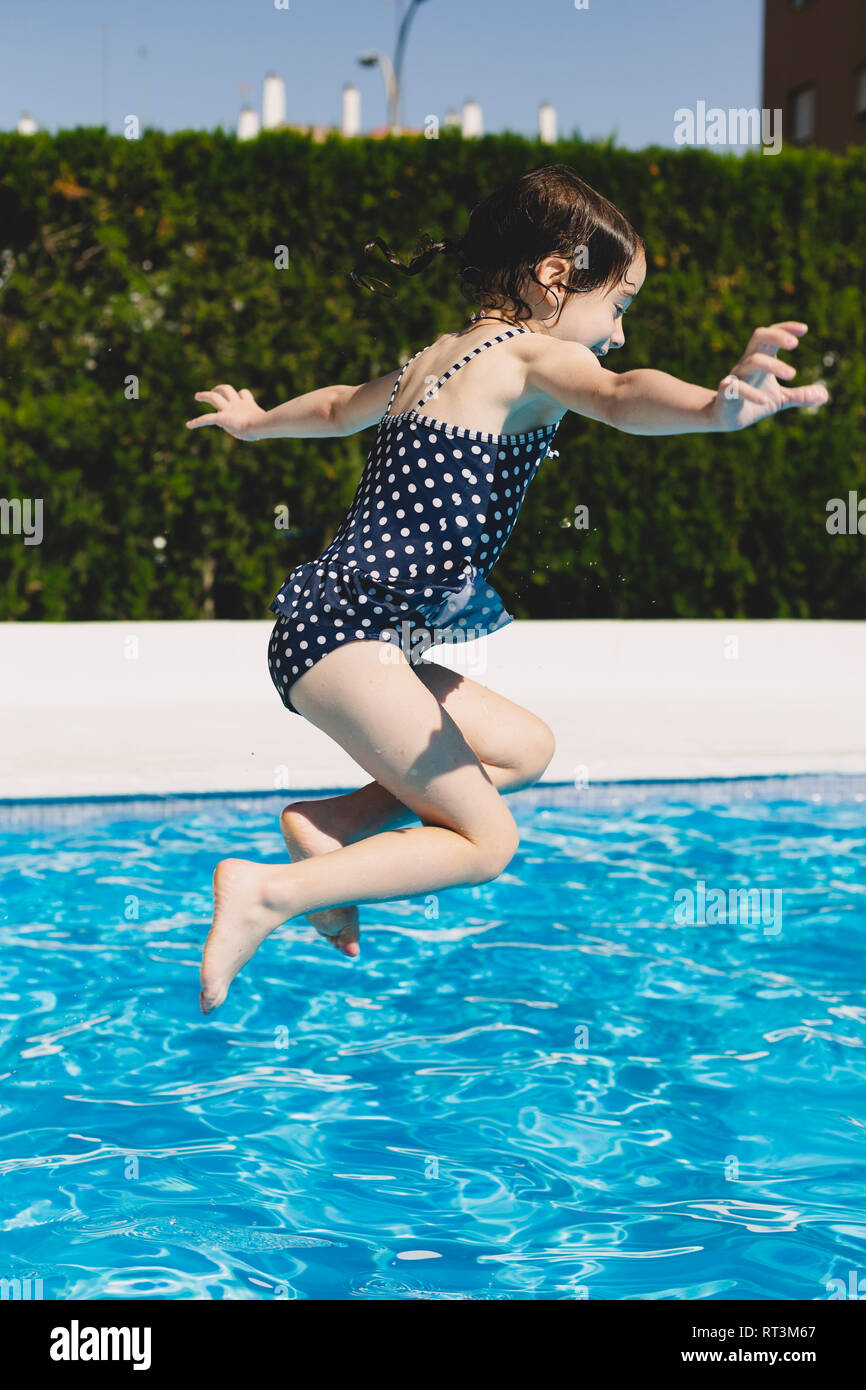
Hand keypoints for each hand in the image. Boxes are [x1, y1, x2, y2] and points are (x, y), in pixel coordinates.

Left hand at [186, 384, 266, 440]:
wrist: (260, 425)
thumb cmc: (266, 426)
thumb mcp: (268, 424)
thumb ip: (269, 422)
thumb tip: (279, 424)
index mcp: (248, 405)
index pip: (244, 394)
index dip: (242, 394)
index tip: (240, 397)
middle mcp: (236, 404)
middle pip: (227, 389)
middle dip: (219, 388)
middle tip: (213, 391)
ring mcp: (228, 410)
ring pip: (213, 398)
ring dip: (204, 395)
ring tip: (197, 396)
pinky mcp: (221, 418)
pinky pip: (206, 419)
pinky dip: (197, 422)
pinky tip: (188, 425)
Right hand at [710, 322, 828, 430]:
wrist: (725, 418)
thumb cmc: (753, 402)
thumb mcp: (780, 399)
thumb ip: (800, 395)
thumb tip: (825, 395)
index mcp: (761, 359)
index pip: (771, 335)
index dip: (785, 328)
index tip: (804, 329)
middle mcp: (748, 362)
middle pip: (759, 337)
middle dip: (776, 336)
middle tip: (795, 344)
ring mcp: (736, 376)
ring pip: (752, 360)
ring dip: (773, 365)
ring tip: (792, 374)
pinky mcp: (727, 393)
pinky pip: (737, 387)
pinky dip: (751, 392)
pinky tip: (764, 401)